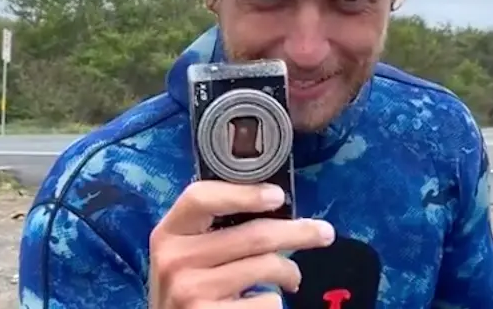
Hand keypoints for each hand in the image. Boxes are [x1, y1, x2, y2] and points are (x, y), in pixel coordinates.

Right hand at [148, 180, 334, 307]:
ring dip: (289, 271)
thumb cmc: (190, 286)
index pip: (200, 198)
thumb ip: (214, 229)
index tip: (278, 195)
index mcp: (168, 233)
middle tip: (324, 233)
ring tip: (291, 277)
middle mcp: (175, 260)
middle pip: (251, 234)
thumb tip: (274, 203)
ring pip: (266, 266)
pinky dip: (276, 301)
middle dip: (297, 232)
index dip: (243, 193)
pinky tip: (265, 301)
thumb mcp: (188, 253)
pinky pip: (267, 302)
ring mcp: (191, 292)